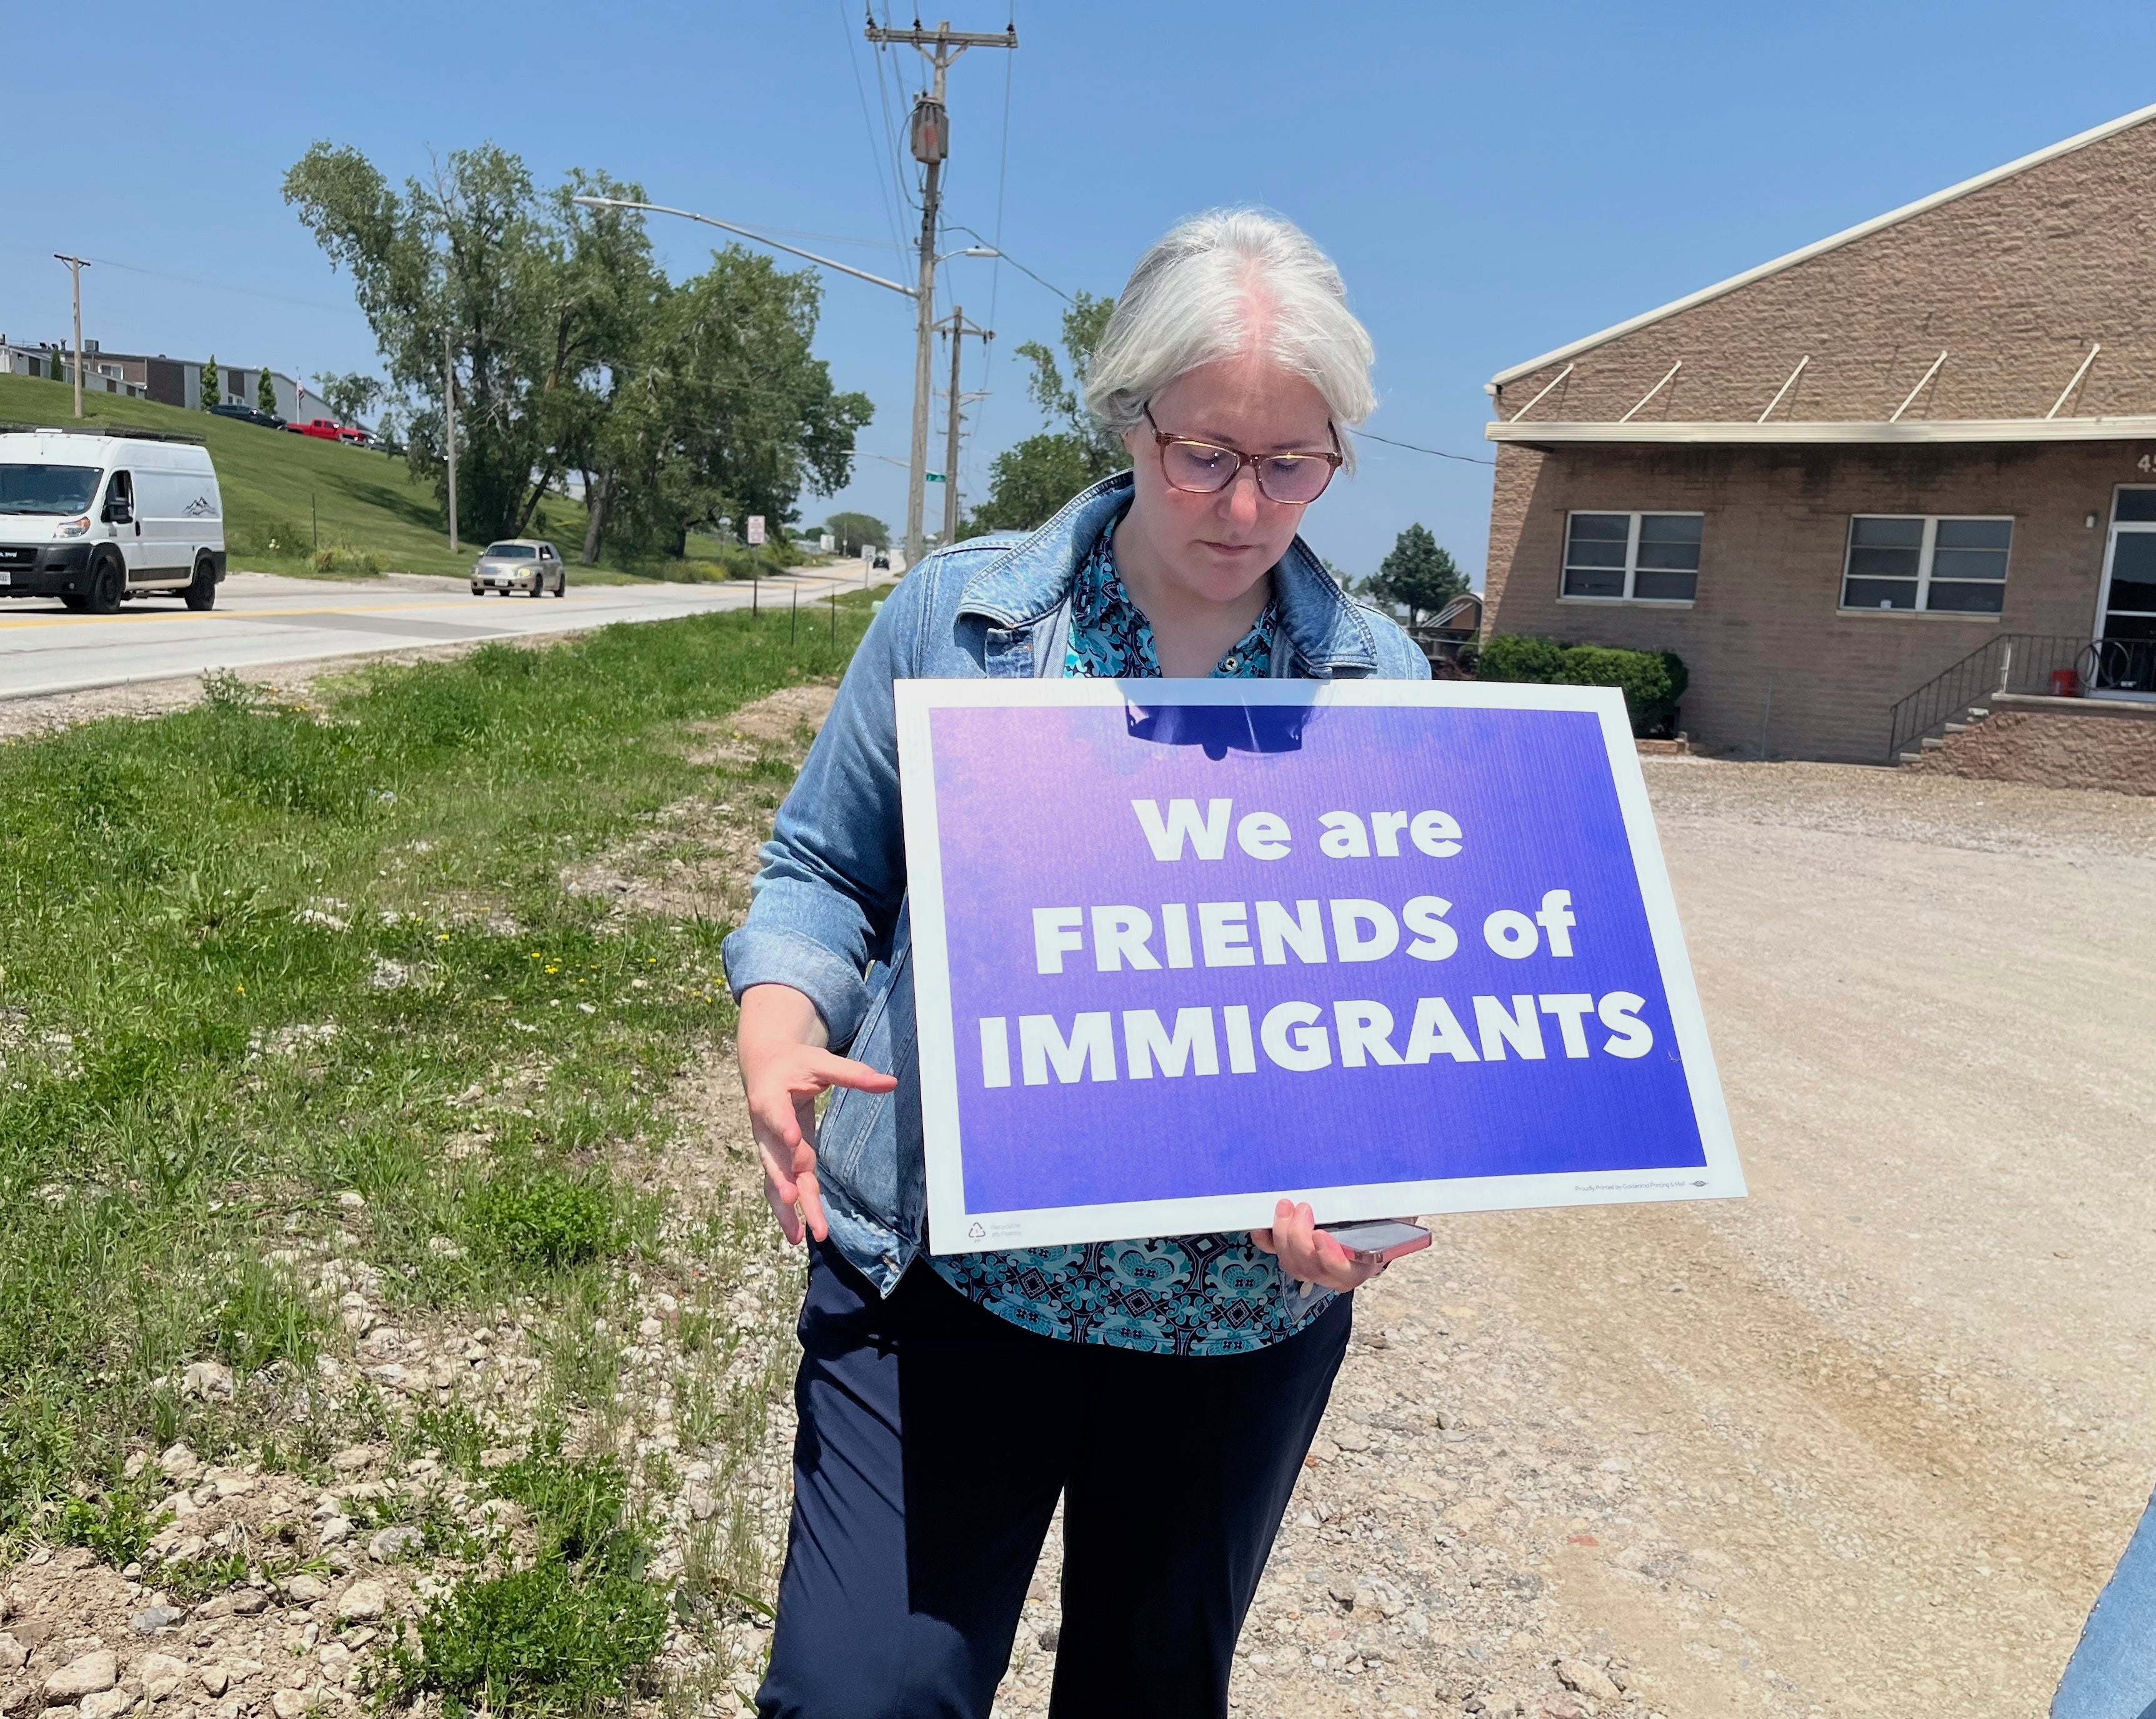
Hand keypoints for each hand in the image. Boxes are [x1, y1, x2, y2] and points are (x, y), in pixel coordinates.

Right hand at [737, 984, 897, 1245]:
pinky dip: (788, 1211)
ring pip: (774, 1181)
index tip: (794, 1141)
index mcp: (771, 1098)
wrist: (764, 1067)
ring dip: (785, 1210)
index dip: (784, 1127)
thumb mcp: (822, 1062)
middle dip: (783, 1181)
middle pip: (775, 1158)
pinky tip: (799, 1234)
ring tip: (799, 1236)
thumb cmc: (796, 1063)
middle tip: (794, 1198)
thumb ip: (853, 1074)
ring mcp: (770, 1147)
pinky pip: (780, 1186)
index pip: (777, 1114)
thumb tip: (891, 1082)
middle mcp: (764, 1128)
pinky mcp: (779, 1159)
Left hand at [1251, 1200, 1392, 1294]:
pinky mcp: (1294, 1254)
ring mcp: (1311, 1266)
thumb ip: (1390, 1210)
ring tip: (1285, 1206)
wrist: (1369, 1221)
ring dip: (1283, 1234)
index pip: (1343, 1270)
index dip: (1329, 1258)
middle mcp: (1334, 1272)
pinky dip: (1265, 1239)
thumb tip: (1402, 1194)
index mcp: (1361, 1265)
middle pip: (1310, 1267)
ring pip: (1291, 1262)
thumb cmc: (1381, 1217)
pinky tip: (1261, 1224)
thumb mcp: (1392, 1213)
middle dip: (1299, 1238)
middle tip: (1303, 1208)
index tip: (1321, 1235)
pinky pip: (1275, 1253)